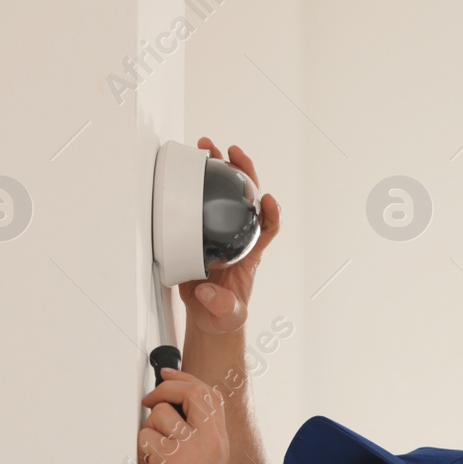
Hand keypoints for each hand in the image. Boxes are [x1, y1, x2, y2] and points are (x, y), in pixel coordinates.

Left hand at [138, 367, 229, 463]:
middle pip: (191, 392)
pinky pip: (145, 437)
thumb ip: (197, 434)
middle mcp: (210, 440)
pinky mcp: (170, 458)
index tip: (166, 374)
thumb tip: (171, 405)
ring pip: (159, 415)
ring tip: (155, 458)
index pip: (209, 394)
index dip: (185, 379)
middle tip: (149, 401)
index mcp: (219, 440)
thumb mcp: (205, 463)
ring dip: (148, 434)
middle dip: (164, 390)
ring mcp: (192, 448)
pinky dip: (141, 453)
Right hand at [180, 137, 281, 335]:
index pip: (269, 228)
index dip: (272, 213)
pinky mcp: (201, 232)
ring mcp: (220, 232)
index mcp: (250, 253)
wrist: (207, 315)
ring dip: (220, 169)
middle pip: (248, 199)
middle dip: (244, 173)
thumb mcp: (227, 314)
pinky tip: (190, 167)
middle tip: (232, 153)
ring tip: (208, 148)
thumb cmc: (222, 313)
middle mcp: (238, 237)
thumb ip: (222, 306)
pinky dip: (199, 183)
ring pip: (226, 194)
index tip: (268, 200)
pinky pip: (202, 202)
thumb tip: (210, 293)